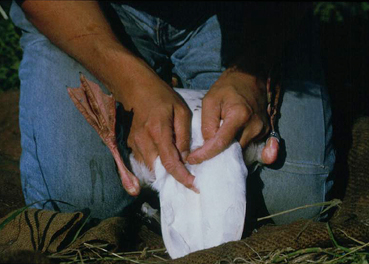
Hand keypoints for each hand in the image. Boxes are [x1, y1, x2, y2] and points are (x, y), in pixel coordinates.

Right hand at [123, 72, 198, 192]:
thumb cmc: (161, 96)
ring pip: (150, 168)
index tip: (194, 185)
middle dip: (173, 177)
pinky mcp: (130, 143)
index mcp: (158, 132)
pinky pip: (143, 161)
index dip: (182, 177)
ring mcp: (134, 143)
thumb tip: (186, 157)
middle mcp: (143, 141)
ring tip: (177, 167)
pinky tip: (163, 158)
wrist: (134, 87)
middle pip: (158, 170)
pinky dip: (154, 164)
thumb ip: (184, 135)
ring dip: (163, 172)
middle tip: (188, 176)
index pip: (170, 163)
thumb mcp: (180, 110)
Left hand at [187, 69, 278, 164]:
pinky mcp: (264, 132)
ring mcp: (262, 130)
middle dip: (216, 156)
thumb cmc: (227, 87)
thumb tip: (207, 144)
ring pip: (240, 150)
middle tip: (200, 156)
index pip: (221, 143)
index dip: (206, 154)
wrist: (250, 77)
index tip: (192, 159)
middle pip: (233, 150)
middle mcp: (254, 126)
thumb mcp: (210, 100)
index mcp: (239, 116)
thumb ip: (207, 123)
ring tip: (212, 149)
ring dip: (227, 152)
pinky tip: (226, 143)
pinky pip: (247, 146)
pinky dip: (236, 147)